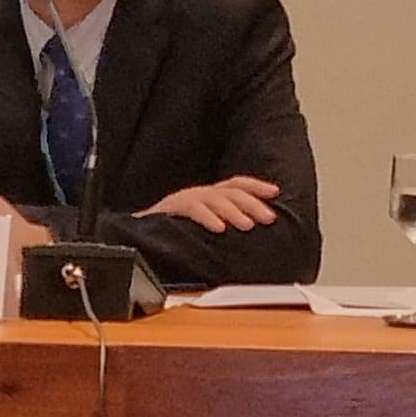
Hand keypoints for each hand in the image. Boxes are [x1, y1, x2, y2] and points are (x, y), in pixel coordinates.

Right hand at [140, 175, 282, 233]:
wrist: (139, 232)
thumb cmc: (174, 230)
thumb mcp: (203, 222)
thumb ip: (223, 221)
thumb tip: (252, 228)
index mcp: (209, 194)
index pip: (237, 183)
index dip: (257, 186)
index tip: (276, 191)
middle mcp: (200, 192)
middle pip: (231, 191)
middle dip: (253, 203)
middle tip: (269, 218)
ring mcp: (186, 198)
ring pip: (215, 199)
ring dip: (234, 213)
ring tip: (248, 225)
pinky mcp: (172, 208)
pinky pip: (193, 210)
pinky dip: (208, 218)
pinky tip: (219, 228)